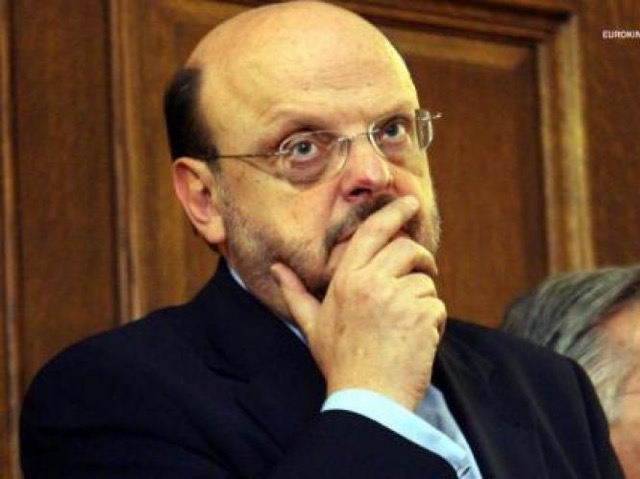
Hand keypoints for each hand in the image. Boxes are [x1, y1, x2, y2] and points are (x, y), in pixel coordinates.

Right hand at [271, 196, 446, 410]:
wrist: (366, 399)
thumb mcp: (312, 326)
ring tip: (408, 326)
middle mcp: (371, 283)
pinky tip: (418, 341)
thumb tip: (276, 269)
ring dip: (424, 300)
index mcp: (346, 280)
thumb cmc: (340, 362)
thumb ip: (295, 293)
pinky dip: (434, 322)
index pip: (372, 232)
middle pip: (406, 249)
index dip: (393, 213)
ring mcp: (398, 299)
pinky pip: (437, 306)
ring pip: (425, 282)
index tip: (410, 203)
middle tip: (425, 271)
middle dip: (421, 257)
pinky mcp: (421, 317)